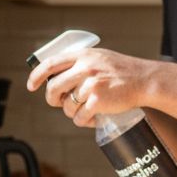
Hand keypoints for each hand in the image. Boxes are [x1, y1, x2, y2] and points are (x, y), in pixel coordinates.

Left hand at [25, 46, 151, 126]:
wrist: (145, 80)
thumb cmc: (122, 71)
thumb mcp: (99, 57)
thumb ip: (80, 63)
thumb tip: (56, 78)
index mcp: (82, 55)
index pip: (50, 64)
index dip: (36, 76)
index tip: (31, 86)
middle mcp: (85, 68)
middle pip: (53, 88)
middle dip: (53, 100)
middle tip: (59, 103)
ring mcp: (91, 84)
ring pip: (67, 106)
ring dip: (73, 112)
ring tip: (86, 110)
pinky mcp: (97, 101)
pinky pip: (80, 117)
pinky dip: (85, 121)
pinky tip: (95, 118)